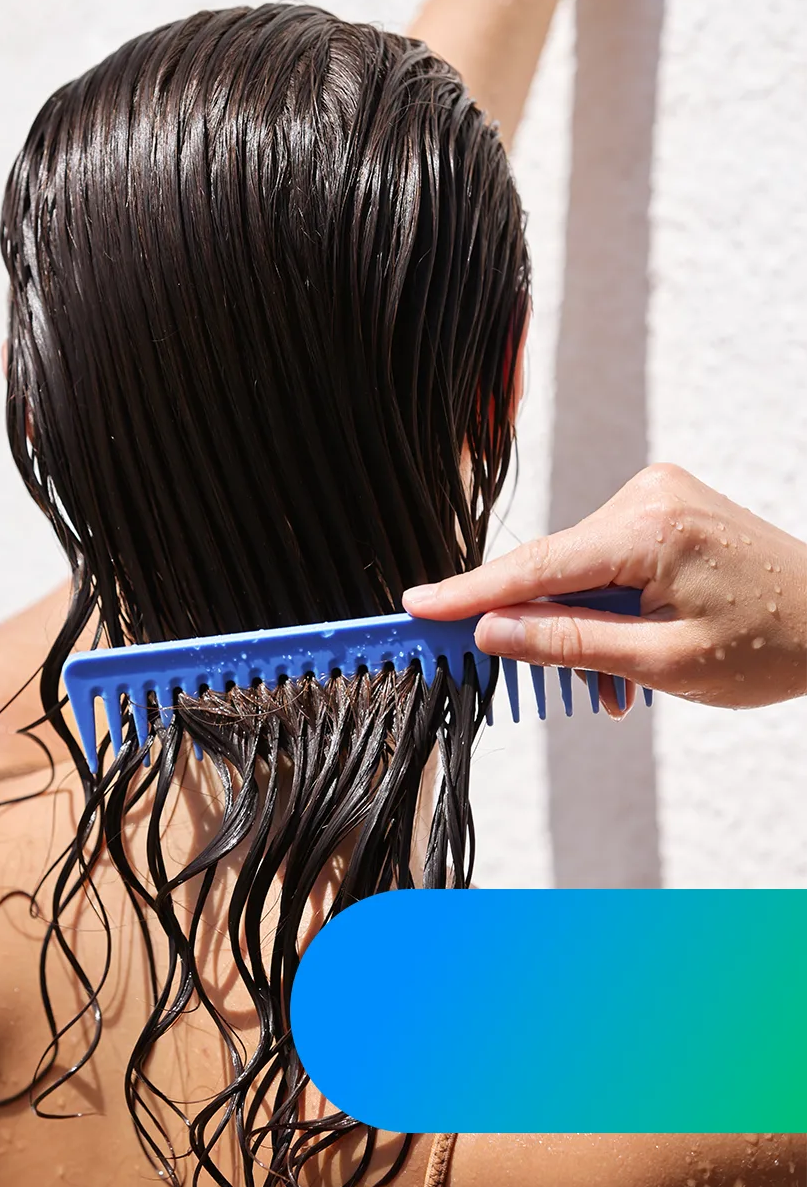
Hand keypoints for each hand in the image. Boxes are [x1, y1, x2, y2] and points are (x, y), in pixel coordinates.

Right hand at [402, 465, 806, 711]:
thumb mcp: (663, 663)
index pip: (534, 565)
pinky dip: (608, 608)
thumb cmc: (772, 644)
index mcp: (647, 528)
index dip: (468, 591)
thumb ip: (569, 644)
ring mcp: (659, 495)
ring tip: (613, 690)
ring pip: (581, 570)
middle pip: (555, 568)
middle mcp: (648, 495)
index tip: (414, 607)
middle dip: (541, 631)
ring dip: (582, 629)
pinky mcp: (667, 506)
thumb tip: (491, 632)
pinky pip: (610, 559)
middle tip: (516, 687)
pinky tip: (627, 657)